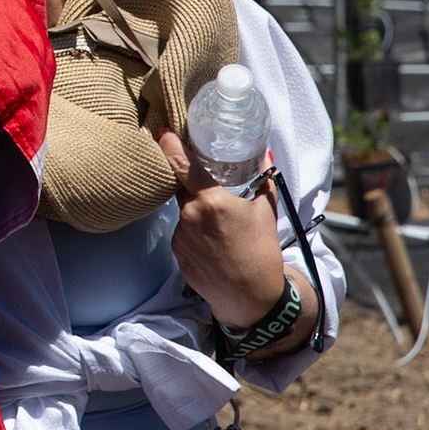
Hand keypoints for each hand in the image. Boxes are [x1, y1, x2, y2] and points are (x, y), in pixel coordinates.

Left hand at [156, 129, 286, 326]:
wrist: (251, 298)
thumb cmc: (262, 253)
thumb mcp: (266, 212)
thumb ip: (263, 180)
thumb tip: (263, 155)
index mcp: (212, 201)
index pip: (181, 165)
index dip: (169, 145)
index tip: (162, 131)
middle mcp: (190, 216)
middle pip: (181, 186)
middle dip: (190, 182)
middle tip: (202, 181)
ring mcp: (179, 235)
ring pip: (182, 210)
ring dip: (195, 210)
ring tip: (220, 226)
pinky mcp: (175, 251)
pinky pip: (182, 231)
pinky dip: (193, 230)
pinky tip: (213, 243)